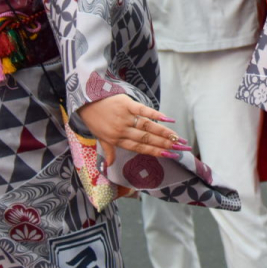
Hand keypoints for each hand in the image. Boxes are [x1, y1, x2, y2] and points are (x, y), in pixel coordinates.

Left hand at [75, 93, 189, 166]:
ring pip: (148, 127)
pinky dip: (155, 114)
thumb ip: (108, 151)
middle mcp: (122, 131)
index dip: (156, 152)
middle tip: (180, 148)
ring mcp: (125, 117)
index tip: (170, 156)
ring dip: (164, 132)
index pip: (140, 148)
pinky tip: (167, 118)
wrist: (85, 101)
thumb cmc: (94, 120)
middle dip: (165, 144)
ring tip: (177, 137)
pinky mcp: (126, 104)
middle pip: (147, 138)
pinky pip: (143, 110)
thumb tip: (109, 166)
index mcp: (117, 140)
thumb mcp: (100, 138)